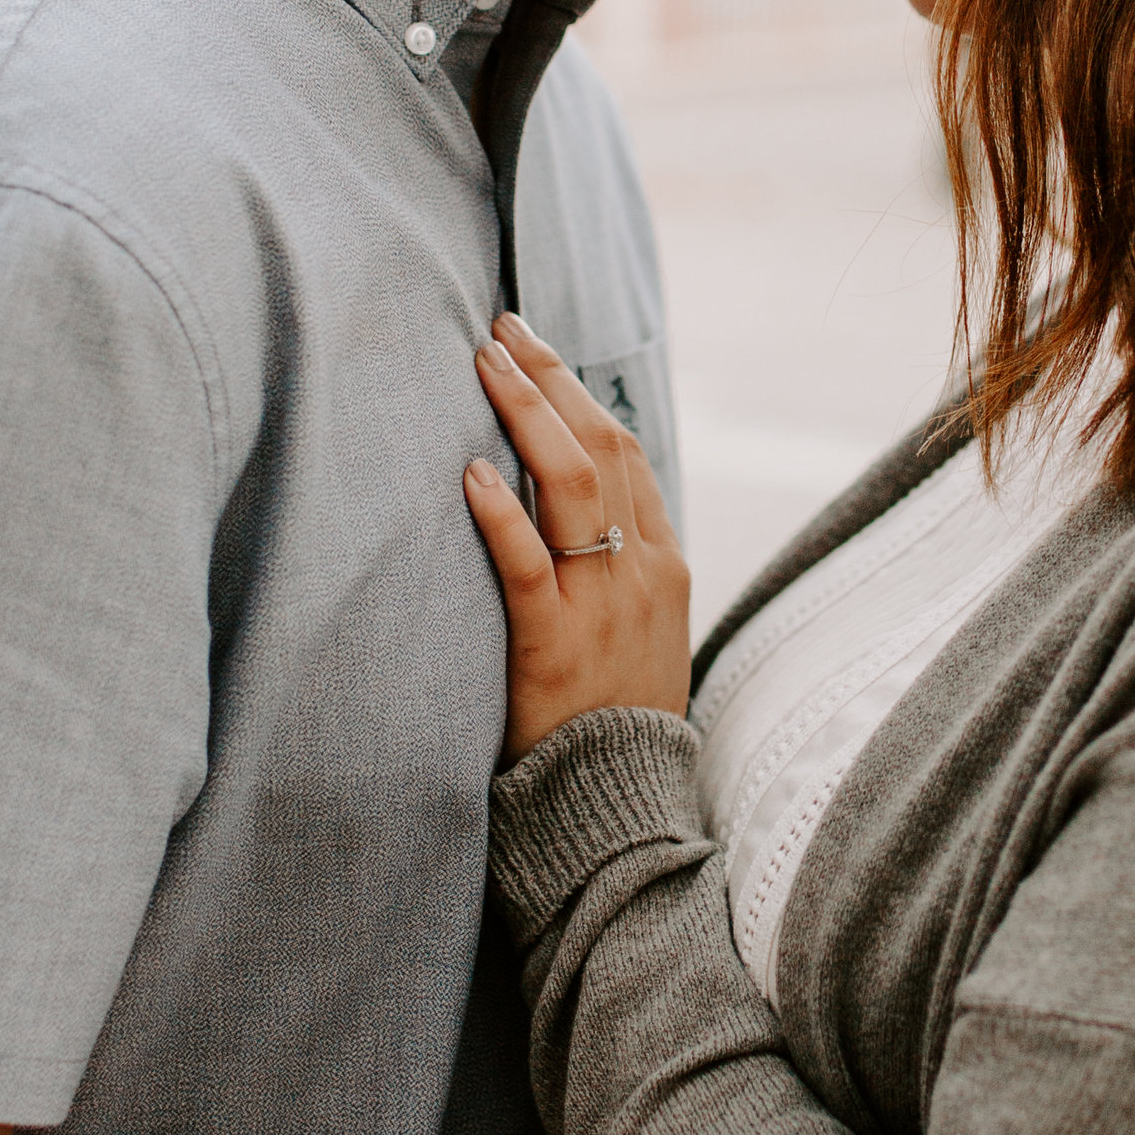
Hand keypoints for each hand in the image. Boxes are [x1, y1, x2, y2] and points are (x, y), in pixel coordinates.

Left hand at [465, 315, 693, 759]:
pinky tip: (471, 476)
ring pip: (577, 486)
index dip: (577, 391)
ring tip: (484, 366)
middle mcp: (642, 570)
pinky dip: (504, 516)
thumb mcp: (636, 633)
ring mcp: (605, 606)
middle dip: (551, 380)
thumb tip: (562, 510)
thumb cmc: (612, 719)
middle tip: (502, 329)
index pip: (625, 450)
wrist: (621, 805)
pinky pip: (532, 568)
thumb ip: (612, 569)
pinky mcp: (557, 647)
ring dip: (528, 416)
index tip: (534, 348)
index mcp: (662, 561)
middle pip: (603, 446)